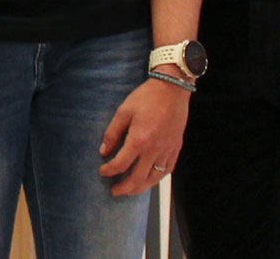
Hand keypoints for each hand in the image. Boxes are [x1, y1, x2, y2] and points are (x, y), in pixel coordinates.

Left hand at [98, 76, 189, 194]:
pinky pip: (167, 170)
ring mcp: (167, 150)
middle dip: (124, 188)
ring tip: (130, 190)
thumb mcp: (124, 111)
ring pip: (154, 178)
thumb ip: (113, 133)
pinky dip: (157, 178)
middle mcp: (154, 149)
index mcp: (139, 140)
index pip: (121, 164)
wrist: (172, 89)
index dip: (109, 170)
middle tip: (114, 191)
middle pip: (138, 178)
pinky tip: (150, 179)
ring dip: (140, 188)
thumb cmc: (147, 97)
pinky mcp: (176, 148)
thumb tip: (105, 151)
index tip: (103, 171)